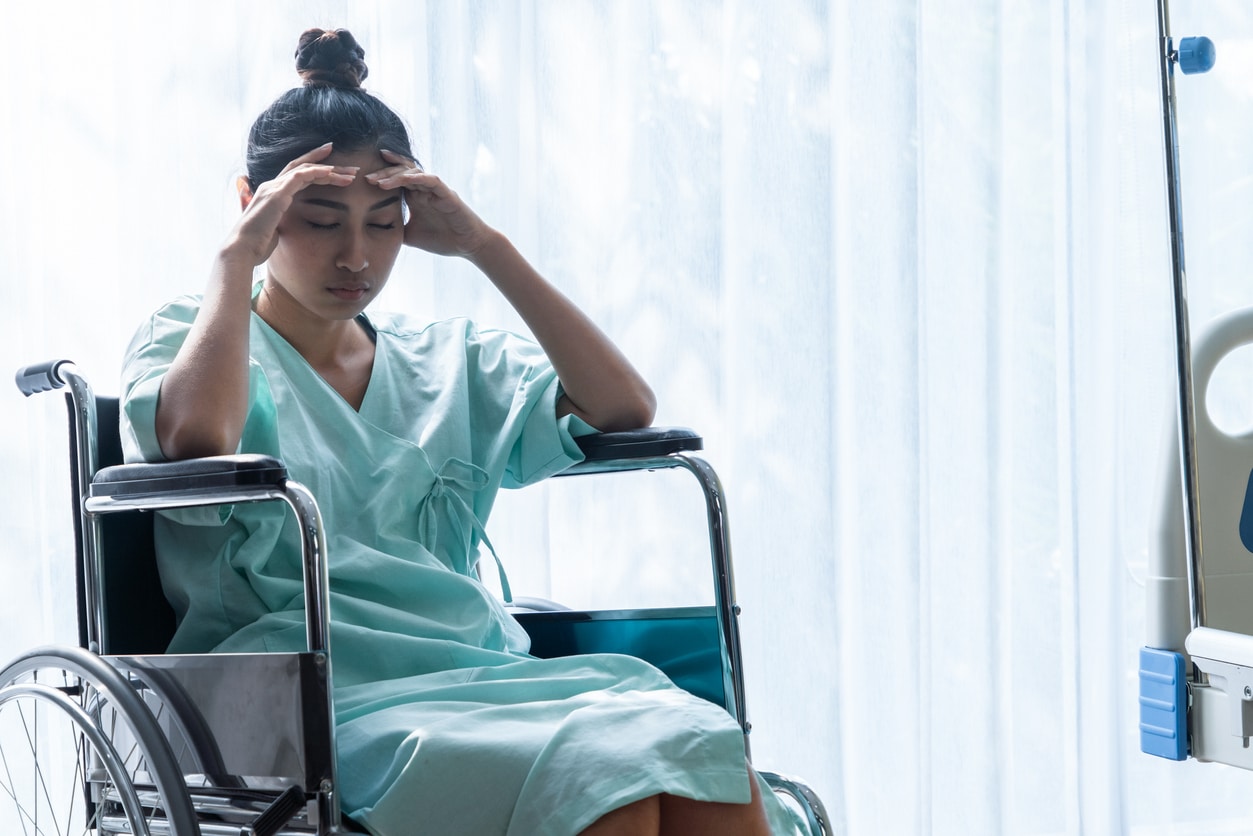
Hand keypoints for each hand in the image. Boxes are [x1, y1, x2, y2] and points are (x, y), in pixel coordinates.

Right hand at [223, 143, 358, 265]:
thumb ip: (282, 223)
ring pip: (306, 170)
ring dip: (330, 170)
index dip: (318, 169)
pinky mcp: (277, 194)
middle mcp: (273, 186)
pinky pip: (299, 176)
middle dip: (329, 165)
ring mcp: (274, 188)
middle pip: (304, 168)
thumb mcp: (276, 231)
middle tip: (352, 168)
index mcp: (273, 194)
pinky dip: (316, 172)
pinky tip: (331, 172)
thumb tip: (286, 227)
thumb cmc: (258, 245)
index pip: (298, 175)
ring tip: (351, 173)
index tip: (337, 169)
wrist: (242, 249)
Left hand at [366, 149, 494, 257]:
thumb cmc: (443, 239)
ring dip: (395, 175)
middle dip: (382, 174)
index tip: (360, 178)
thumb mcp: (411, 235)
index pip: (395, 180)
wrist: (468, 246)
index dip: (379, 176)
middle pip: (401, 172)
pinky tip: (404, 179)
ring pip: (413, 173)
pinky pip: (431, 180)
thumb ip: (395, 229)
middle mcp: (424, 189)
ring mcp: (436, 190)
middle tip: (364, 178)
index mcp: (416, 197)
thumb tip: (371, 234)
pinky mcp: (447, 193)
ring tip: (378, 182)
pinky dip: (417, 178)